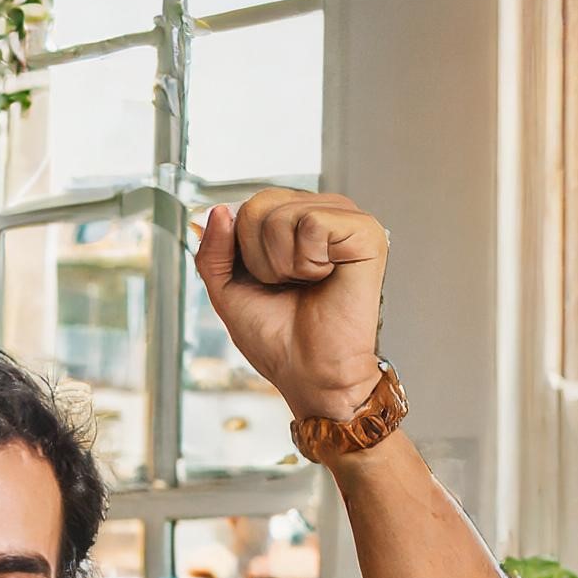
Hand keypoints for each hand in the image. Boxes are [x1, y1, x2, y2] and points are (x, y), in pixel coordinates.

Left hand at [194, 189, 387, 423]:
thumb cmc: (277, 337)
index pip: (244, 207)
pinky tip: (326, 278)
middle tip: (286, 285)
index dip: (239, 252)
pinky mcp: (365, 231)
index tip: (264, 283)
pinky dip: (307, 262)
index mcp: (291, 222)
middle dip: (256, 258)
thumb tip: (216, 210)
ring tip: (306, 284)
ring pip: (281, 214)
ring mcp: (345, 219)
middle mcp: (319, 213)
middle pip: (257, 205)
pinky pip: (311, 223)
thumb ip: (212, 251)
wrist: (308, 372)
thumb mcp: (226, 291)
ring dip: (281, 264)